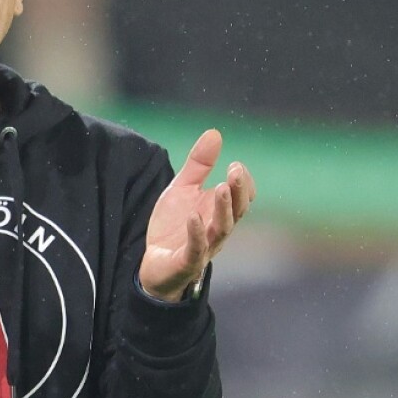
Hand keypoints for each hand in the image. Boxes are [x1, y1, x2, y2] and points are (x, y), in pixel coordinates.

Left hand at [138, 129, 254, 301]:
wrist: (154, 264)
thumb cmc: (173, 227)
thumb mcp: (183, 189)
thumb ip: (199, 165)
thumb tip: (214, 133)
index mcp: (220, 212)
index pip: (243, 198)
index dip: (243, 183)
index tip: (236, 165)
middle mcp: (217, 230)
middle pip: (237, 211)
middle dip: (238, 191)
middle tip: (235, 171)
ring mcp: (205, 246)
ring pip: (222, 229)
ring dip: (223, 209)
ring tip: (222, 188)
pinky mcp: (187, 261)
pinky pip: (196, 248)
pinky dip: (197, 233)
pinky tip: (194, 217)